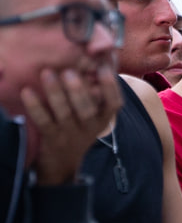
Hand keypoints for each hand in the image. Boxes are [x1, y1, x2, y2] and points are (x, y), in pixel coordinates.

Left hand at [22, 66, 121, 184]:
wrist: (62, 163)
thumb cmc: (78, 129)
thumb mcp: (93, 116)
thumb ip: (95, 93)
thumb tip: (100, 59)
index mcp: (103, 119)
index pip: (113, 104)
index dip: (110, 87)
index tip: (104, 69)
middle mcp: (89, 127)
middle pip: (87, 109)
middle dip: (79, 90)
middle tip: (69, 71)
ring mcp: (70, 134)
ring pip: (65, 114)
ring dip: (56, 93)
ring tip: (47, 74)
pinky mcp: (52, 139)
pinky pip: (44, 121)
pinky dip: (35, 107)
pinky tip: (27, 92)